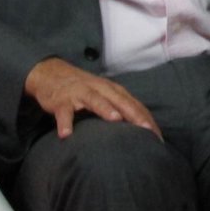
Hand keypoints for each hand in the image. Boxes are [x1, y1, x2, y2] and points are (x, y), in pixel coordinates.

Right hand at [24, 57, 160, 139]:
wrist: (51, 73)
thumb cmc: (84, 89)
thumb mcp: (105, 95)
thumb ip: (120, 108)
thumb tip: (140, 128)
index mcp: (113, 90)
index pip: (134, 105)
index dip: (147, 119)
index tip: (158, 137)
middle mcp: (100, 89)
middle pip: (120, 101)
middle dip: (134, 114)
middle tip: (146, 129)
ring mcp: (80, 93)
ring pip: (95, 100)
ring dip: (105, 109)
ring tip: (115, 119)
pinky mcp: (61, 100)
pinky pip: (63, 112)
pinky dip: (65, 122)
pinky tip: (66, 134)